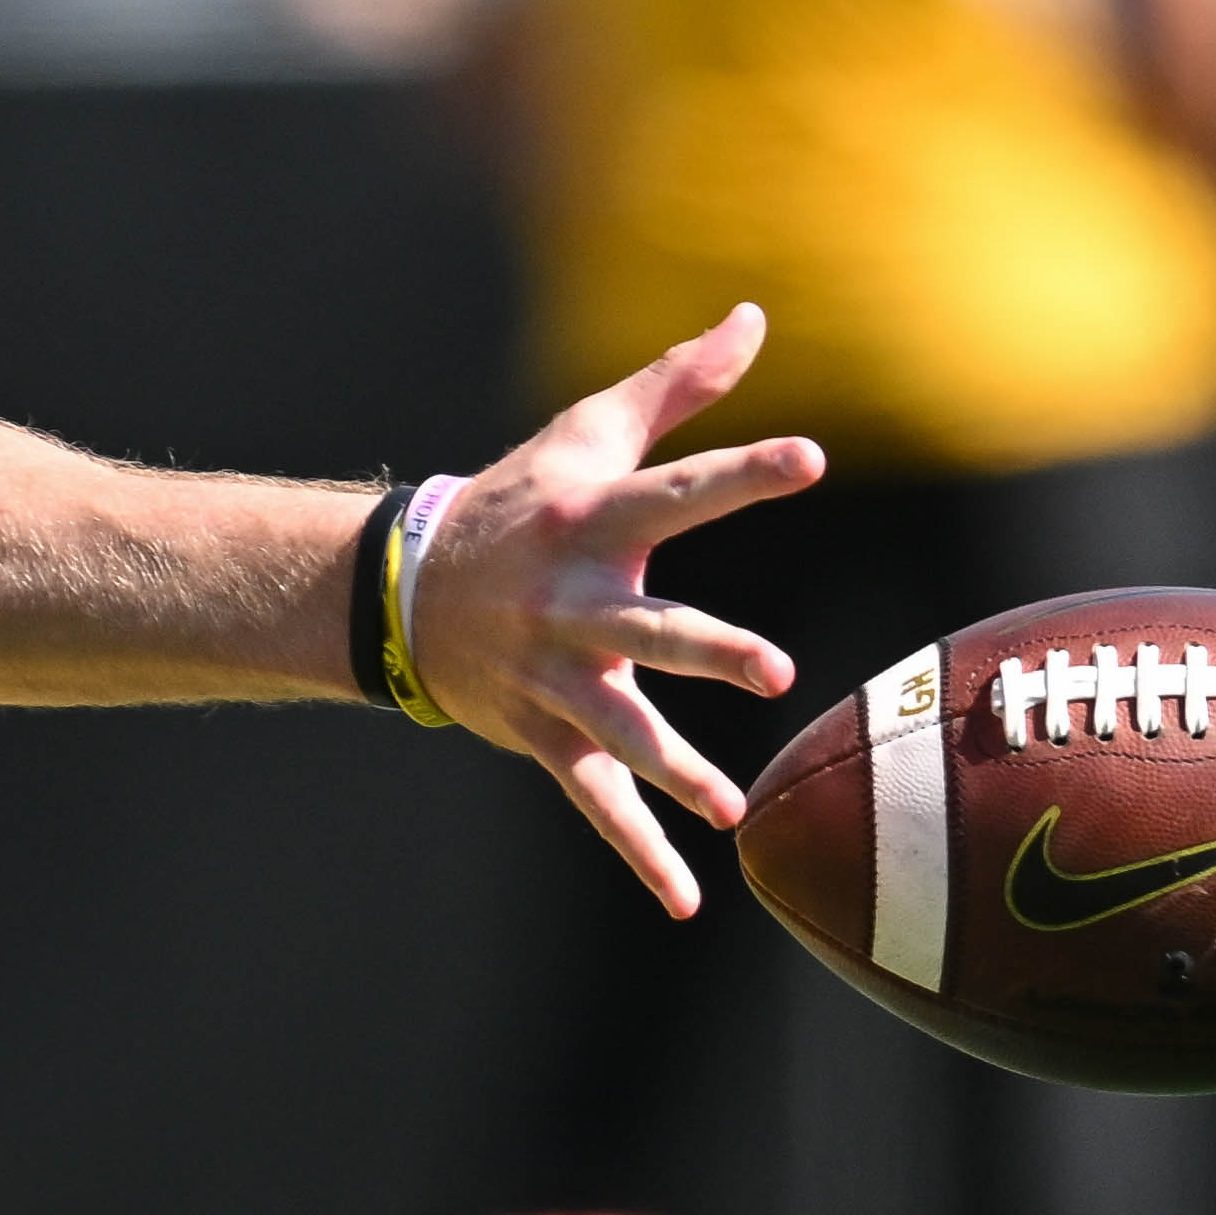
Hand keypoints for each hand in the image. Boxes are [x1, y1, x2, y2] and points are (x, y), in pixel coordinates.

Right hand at [401, 304, 828, 918]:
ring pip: (619, 730)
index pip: (679, 492)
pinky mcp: (545, 733)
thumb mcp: (587, 432)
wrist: (404, 587)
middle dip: (706, 652)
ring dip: (673, 770)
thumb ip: (678, 383)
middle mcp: (574, 603)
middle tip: (772, 670)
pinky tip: (687, 897)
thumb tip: (754, 316)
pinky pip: (594, 801)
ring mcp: (555, 677)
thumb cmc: (522, 498)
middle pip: (648, 630)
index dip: (743, 474)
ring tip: (730, 806)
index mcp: (594, 521)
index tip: (811, 460)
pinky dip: (638, 852)